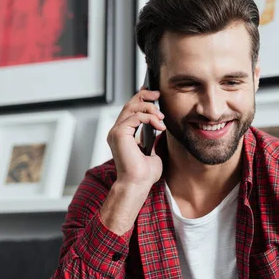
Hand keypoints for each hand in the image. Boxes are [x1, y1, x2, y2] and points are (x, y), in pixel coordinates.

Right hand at [100, 89, 166, 234]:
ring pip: (132, 107)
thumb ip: (154, 139)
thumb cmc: (144, 174)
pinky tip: (159, 125)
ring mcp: (116, 132)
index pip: (131, 110)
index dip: (141, 99)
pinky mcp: (119, 134)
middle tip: (158, 94)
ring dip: (150, 108)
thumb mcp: (153, 151)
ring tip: (161, 117)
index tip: (154, 95)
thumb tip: (162, 127)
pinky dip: (149, 118)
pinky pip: (135, 117)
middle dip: (144, 96)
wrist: (137, 184)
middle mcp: (117, 131)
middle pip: (129, 104)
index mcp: (123, 134)